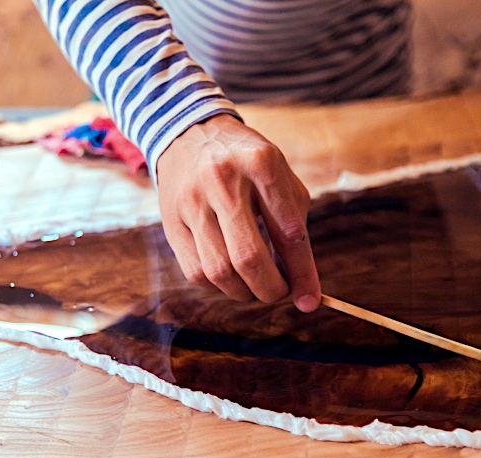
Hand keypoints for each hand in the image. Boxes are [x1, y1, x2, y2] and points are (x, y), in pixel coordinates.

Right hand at [156, 114, 320, 312]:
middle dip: (270, 289)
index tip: (309, 300)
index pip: (289, 232)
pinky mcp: (171, 221)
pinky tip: (229, 275)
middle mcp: (223, 181)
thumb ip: (293, 222)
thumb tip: (301, 282)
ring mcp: (192, 201)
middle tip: (279, 292)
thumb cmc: (246, 162)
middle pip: (249, 258)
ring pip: (220, 271)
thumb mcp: (279, 174)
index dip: (302, 273)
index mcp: (261, 163)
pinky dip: (217, 285)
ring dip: (244, 292)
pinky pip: (196, 271)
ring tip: (254, 285)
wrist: (189, 133)